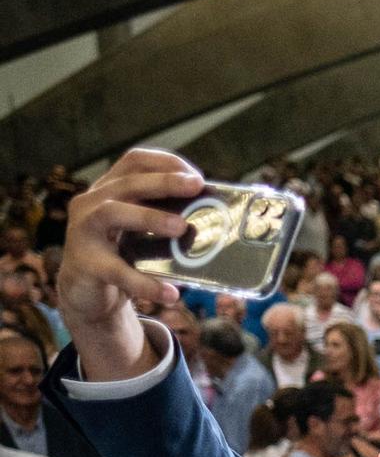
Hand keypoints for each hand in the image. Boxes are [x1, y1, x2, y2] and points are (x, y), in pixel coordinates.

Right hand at [58, 149, 205, 381]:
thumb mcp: (143, 233)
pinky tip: (170, 294)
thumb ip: (168, 221)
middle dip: (164, 182)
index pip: (134, 162)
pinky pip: (116, 271)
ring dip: (150, 217)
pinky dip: (145, 283)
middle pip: (127, 183)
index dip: (165, 163)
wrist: (87, 294)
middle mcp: (91, 203)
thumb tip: (219, 223)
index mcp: (109, 190)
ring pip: (113, 213)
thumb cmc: (123, 257)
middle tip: (196, 186)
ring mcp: (83, 231)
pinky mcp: (85, 263)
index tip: (197, 177)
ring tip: (182, 228)